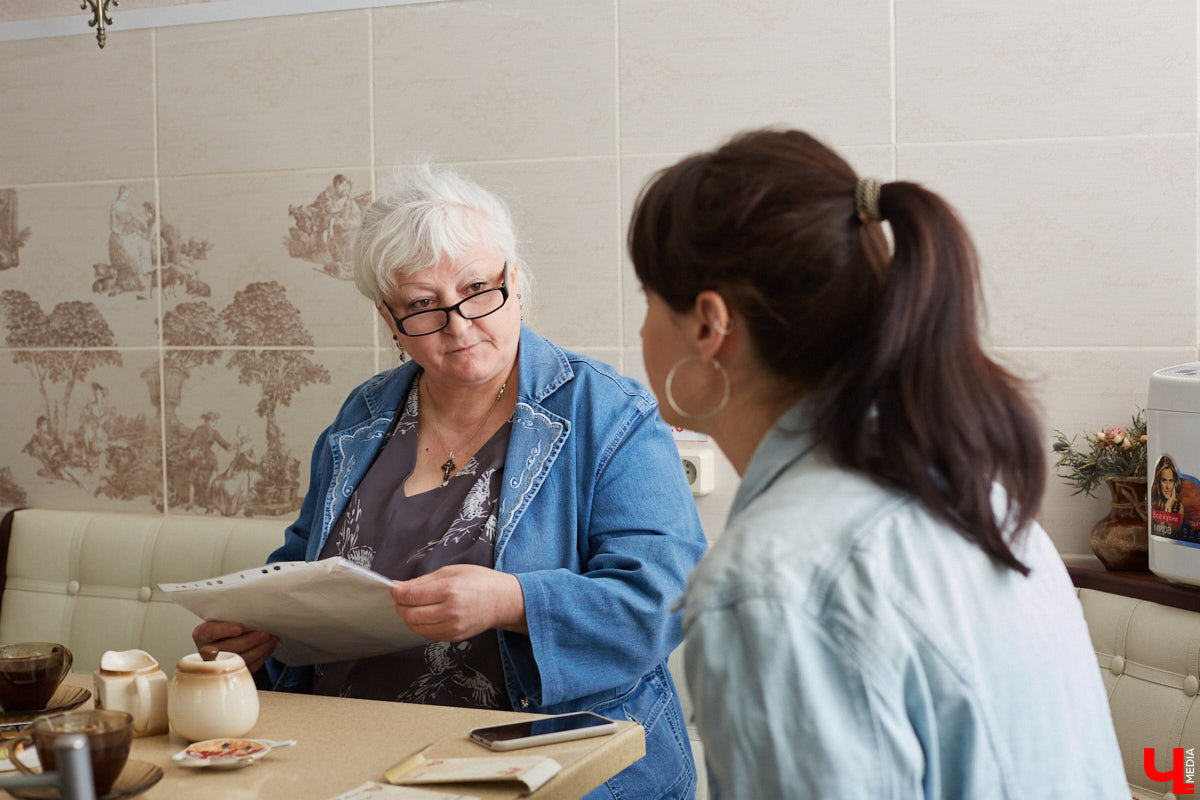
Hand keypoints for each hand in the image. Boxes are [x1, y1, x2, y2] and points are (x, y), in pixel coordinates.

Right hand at [192, 620, 277, 673]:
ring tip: (271, 639)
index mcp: (201, 634)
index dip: (225, 630)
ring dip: (260, 649)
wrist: (228, 636)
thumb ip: (232, 614)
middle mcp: (206, 651)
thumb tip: (254, 609)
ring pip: (241, 659)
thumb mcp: (224, 616)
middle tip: (266, 633)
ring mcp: (219, 664)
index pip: (209, 632)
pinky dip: (262, 656)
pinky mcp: (232, 672)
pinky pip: (249, 667)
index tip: (240, 628)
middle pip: (229, 648)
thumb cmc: (227, 623)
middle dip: (250, 640)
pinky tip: (269, 646)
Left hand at [390, 564, 526, 641]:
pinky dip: (420, 625)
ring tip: (413, 606)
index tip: (394, 589)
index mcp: (450, 590)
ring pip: (416, 627)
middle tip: (402, 598)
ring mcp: (452, 627)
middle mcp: (450, 611)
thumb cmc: (479, 581)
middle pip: (410, 614)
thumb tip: (400, 587)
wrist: (502, 601)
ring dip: (409, 617)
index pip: (412, 596)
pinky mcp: (453, 638)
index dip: (398, 593)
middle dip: (400, 606)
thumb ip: (424, 581)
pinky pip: (427, 635)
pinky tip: (425, 615)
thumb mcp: (452, 571)